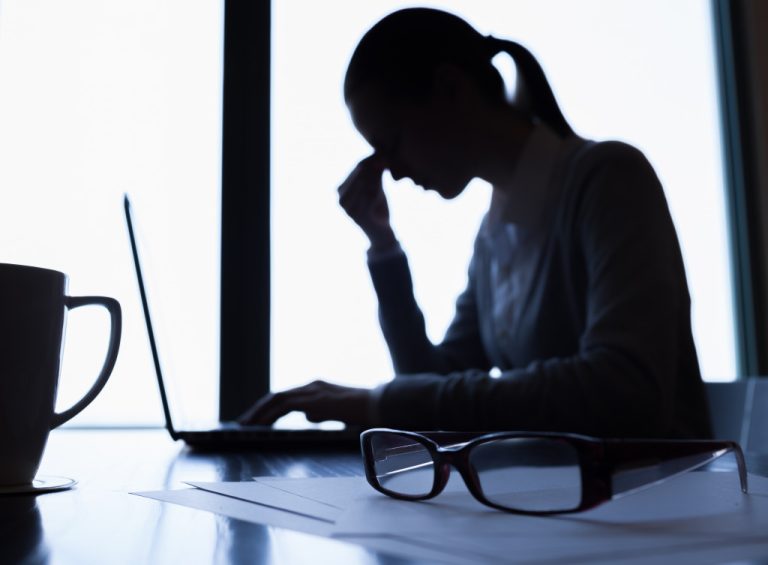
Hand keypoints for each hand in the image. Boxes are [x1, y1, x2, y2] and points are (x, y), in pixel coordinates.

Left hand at [237, 380, 375, 426]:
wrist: (377, 406)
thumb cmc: (363, 412)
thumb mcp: (337, 413)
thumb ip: (321, 412)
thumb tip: (308, 416)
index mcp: (317, 388)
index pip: (288, 396)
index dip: (270, 407)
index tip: (258, 418)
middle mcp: (312, 386)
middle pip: (278, 396)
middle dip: (259, 409)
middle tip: (244, 421)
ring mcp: (312, 390)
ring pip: (276, 399)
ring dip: (259, 412)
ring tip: (246, 425)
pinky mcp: (313, 399)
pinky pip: (284, 406)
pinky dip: (269, 415)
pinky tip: (260, 425)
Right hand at [338, 154, 396, 251]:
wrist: (380, 234)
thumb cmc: (378, 209)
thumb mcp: (375, 189)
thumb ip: (374, 174)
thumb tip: (380, 153)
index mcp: (341, 191)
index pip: (355, 171)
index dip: (368, 160)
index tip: (381, 152)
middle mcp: (341, 200)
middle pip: (359, 176)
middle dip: (372, 165)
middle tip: (385, 155)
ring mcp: (348, 208)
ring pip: (364, 184)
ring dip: (376, 173)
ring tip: (386, 163)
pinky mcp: (359, 215)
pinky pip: (369, 197)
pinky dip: (378, 187)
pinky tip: (385, 181)